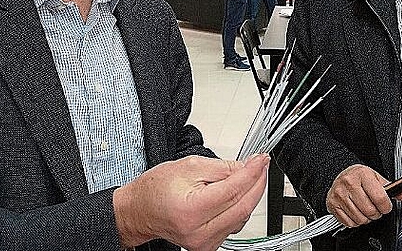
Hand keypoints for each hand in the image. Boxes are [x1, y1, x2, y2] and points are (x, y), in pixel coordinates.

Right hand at [113, 154, 268, 250]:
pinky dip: (240, 206)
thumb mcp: (189, 166)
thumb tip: (246, 167)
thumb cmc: (156, 188)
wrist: (140, 210)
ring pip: (241, 216)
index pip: (233, 190)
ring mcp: (204, 242)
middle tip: (261, 165)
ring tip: (247, 176)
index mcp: (191, 210)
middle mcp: (199, 232)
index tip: (261, 160)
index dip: (252, 172)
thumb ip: (221, 167)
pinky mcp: (208, 245)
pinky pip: (234, 224)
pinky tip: (237, 192)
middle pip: (242, 206)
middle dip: (257, 183)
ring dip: (250, 194)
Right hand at [326, 164, 401, 226]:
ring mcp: (339, 194)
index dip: (386, 206)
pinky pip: (349, 223)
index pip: (380, 198)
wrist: (340, 175)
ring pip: (360, 219)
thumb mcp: (377, 179)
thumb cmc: (360, 178)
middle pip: (370, 211)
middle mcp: (349, 183)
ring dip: (366, 218)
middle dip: (376, 213)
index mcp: (362, 174)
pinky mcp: (332, 204)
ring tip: (364, 209)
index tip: (385, 206)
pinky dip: (355, 221)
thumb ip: (393, 189)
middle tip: (374, 207)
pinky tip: (355, 211)